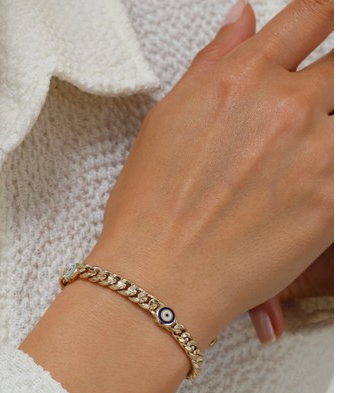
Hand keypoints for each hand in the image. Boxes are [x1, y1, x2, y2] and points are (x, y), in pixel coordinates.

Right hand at [90, 0, 333, 349]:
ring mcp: (315, 153)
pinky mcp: (334, 203)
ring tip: (302, 158)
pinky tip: (306, 187)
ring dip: (328, 132)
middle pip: (345, 65)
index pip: (314, 14)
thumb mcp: (168, 121)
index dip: (325, 16)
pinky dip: (332, 176)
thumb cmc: (152, 213)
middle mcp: (284, 107)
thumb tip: (241, 22)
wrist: (160, 280)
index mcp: (242, 79)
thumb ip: (214, 63)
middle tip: (308, 115)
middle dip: (331, 83)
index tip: (327, 28)